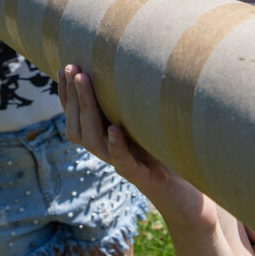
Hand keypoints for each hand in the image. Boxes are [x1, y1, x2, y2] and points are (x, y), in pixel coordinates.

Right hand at [57, 64, 216, 233]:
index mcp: (107, 138)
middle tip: (72, 68)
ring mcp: (124, 164)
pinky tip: (114, 128)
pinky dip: (117, 146)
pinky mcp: (143, 177)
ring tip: (85, 82)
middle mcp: (109, 152)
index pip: (78, 116)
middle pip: (80, 126)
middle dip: (73, 96)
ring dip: (87, 109)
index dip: (67, 94)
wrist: (188, 195)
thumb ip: (137, 100)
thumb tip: (134, 60)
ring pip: (93, 141)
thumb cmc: (169, 154)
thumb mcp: (150, 122)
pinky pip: (123, 162)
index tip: (65, 66)